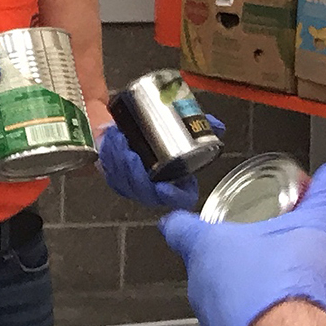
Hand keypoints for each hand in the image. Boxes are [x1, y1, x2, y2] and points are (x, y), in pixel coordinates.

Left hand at [98, 114, 226, 211]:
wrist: (139, 132)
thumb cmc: (164, 137)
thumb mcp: (185, 131)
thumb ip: (201, 126)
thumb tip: (217, 126)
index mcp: (178, 184)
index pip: (180, 199)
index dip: (173, 196)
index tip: (164, 186)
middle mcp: (156, 191)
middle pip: (144, 192)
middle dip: (135, 173)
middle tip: (130, 152)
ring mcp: (135, 188)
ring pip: (124, 182)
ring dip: (118, 161)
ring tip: (118, 139)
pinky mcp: (117, 180)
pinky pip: (110, 174)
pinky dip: (108, 156)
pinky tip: (109, 140)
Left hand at [158, 160, 325, 325]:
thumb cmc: (286, 287)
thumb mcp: (316, 229)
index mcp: (208, 250)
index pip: (180, 228)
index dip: (183, 220)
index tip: (186, 217)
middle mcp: (202, 288)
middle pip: (206, 267)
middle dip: (231, 260)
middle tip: (261, 252)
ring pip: (224, 304)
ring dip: (248, 296)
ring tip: (283, 289)